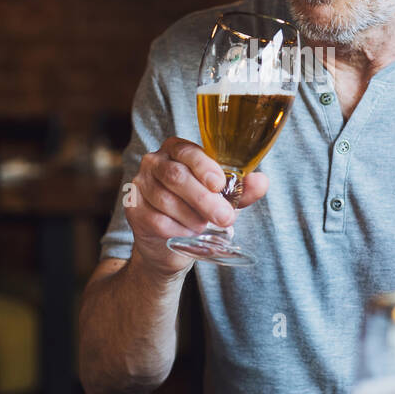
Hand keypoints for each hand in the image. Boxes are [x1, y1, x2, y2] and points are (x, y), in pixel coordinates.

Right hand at [126, 137, 268, 275]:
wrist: (169, 244)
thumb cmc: (198, 211)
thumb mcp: (223, 199)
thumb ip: (242, 190)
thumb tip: (262, 182)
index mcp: (177, 149)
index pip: (188, 151)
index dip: (204, 167)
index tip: (220, 185)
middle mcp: (154, 162)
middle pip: (176, 177)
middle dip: (204, 199)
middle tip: (225, 217)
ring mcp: (139, 185)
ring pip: (167, 201)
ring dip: (192, 218)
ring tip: (204, 227)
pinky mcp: (132, 209)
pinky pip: (158, 221)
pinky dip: (178, 230)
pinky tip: (187, 234)